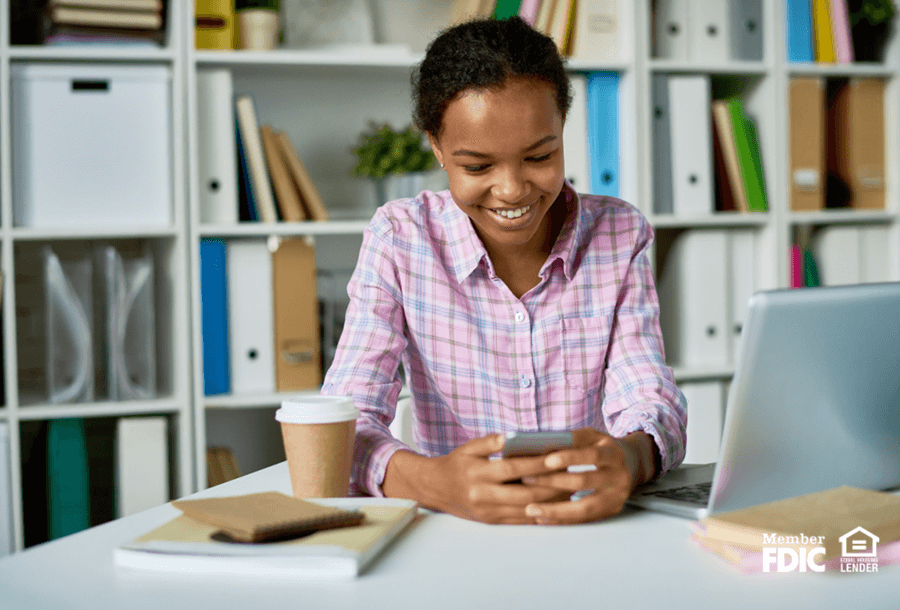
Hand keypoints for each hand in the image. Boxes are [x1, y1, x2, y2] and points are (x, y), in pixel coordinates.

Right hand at [383, 433, 570, 523]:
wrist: (435, 489)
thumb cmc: (456, 464)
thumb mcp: (469, 448)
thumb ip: (491, 442)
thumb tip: (512, 436)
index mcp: (478, 473)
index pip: (514, 468)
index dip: (538, 464)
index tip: (559, 457)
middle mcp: (484, 495)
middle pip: (525, 494)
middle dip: (552, 487)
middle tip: (573, 477)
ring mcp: (488, 511)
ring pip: (526, 511)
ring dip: (551, 503)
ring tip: (571, 492)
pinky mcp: (492, 522)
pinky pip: (520, 521)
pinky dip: (540, 515)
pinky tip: (555, 507)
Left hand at [518, 428, 653, 524]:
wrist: (630, 464)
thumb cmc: (600, 447)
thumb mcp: (590, 437)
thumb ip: (569, 439)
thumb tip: (537, 446)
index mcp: (613, 453)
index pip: (591, 455)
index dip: (569, 457)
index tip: (546, 461)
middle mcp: (619, 476)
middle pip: (584, 481)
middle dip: (553, 481)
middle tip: (526, 479)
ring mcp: (617, 497)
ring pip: (584, 508)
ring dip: (555, 509)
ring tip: (530, 509)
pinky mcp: (611, 512)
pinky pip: (583, 520)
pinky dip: (561, 519)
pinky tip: (542, 518)